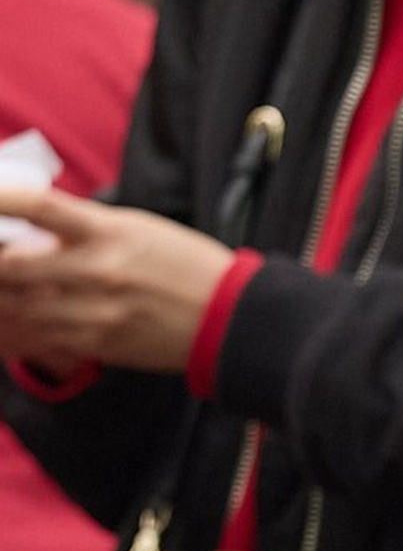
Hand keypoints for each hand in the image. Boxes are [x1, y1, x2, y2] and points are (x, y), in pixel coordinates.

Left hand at [0, 187, 234, 375]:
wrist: (231, 319)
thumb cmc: (185, 266)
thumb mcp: (137, 228)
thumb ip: (81, 227)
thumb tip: (27, 232)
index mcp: (107, 232)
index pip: (37, 205)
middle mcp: (98, 272)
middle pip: (10, 265)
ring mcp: (97, 313)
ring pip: (18, 308)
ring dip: (3, 299)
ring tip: (7, 292)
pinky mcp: (100, 345)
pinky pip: (40, 339)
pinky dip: (19, 329)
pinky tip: (18, 321)